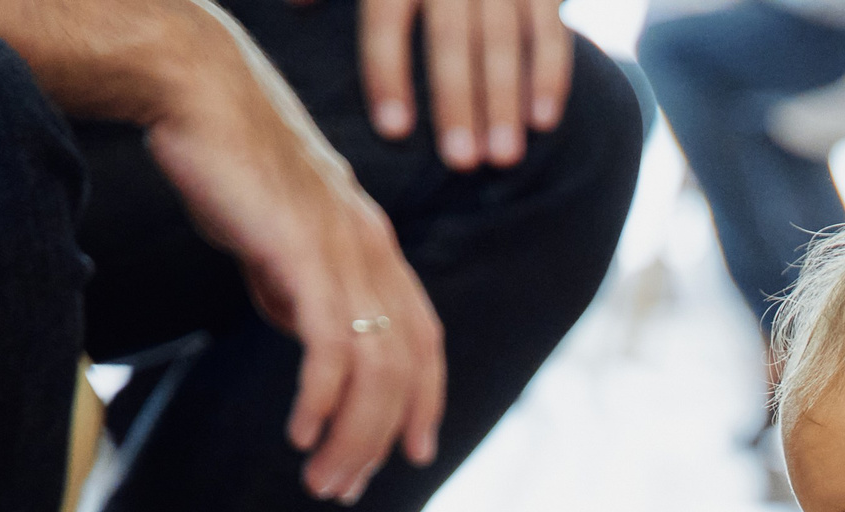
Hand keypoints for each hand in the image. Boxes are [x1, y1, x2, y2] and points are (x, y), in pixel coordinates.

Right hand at [143, 30, 444, 501]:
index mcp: (376, 246)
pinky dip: (322, 399)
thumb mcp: (275, 237)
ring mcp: (346, 252)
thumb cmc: (228, 159)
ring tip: (322, 479)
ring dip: (351, 435)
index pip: (424, 338)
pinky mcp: (306, 254)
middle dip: (380, 439)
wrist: (195, 91)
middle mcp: (376, 251)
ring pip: (374, 369)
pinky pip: (331, 346)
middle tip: (345, 488)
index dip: (426, 399)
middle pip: (404, 368)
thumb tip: (301, 332)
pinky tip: (300, 432)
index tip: (415, 452)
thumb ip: (295, 285)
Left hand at [336, 0, 572, 168]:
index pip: (387, 20)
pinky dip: (551, 76)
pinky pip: (550, 33)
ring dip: (505, 102)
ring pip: (505, 41)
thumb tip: (294, 6)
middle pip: (451, 39)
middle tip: (461, 163)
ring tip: (503, 159)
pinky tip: (542, 123)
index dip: (389, 74)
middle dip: (458, 102)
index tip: (394, 133)